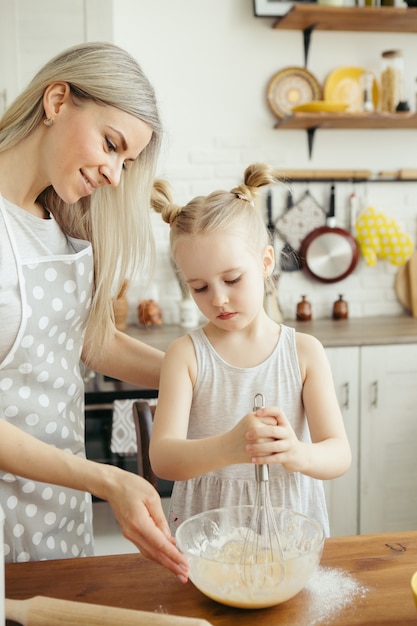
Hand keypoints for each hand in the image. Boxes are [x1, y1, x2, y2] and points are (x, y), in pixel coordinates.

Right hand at [103, 467, 188, 582]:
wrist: (112, 485)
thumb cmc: (130, 486)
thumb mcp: (151, 497)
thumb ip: (160, 518)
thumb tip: (169, 536)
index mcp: (139, 523)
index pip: (160, 544)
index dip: (173, 556)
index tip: (184, 564)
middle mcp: (133, 533)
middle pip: (155, 554)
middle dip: (171, 566)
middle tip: (184, 575)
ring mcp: (130, 535)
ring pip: (149, 553)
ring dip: (164, 563)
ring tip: (178, 569)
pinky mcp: (130, 533)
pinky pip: (145, 547)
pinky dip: (157, 554)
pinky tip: (166, 556)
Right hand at [224, 411, 277, 464]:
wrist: (228, 447)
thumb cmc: (241, 432)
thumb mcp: (249, 418)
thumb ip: (263, 416)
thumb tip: (279, 421)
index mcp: (253, 419)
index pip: (274, 421)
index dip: (272, 425)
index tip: (266, 427)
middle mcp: (255, 430)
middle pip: (275, 432)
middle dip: (272, 435)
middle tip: (264, 436)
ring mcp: (257, 443)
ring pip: (274, 443)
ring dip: (272, 444)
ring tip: (261, 443)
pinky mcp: (258, 454)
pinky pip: (271, 453)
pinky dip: (268, 453)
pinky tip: (260, 451)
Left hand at [245, 405, 302, 471]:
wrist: (299, 456)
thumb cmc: (283, 441)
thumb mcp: (279, 430)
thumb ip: (268, 425)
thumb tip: (251, 417)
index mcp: (284, 424)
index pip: (278, 412)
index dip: (268, 411)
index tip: (257, 413)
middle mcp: (288, 433)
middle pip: (274, 430)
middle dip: (259, 432)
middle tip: (247, 435)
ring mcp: (289, 445)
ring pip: (274, 446)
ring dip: (259, 447)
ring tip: (248, 448)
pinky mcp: (288, 457)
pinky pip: (275, 458)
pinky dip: (263, 459)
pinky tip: (254, 459)